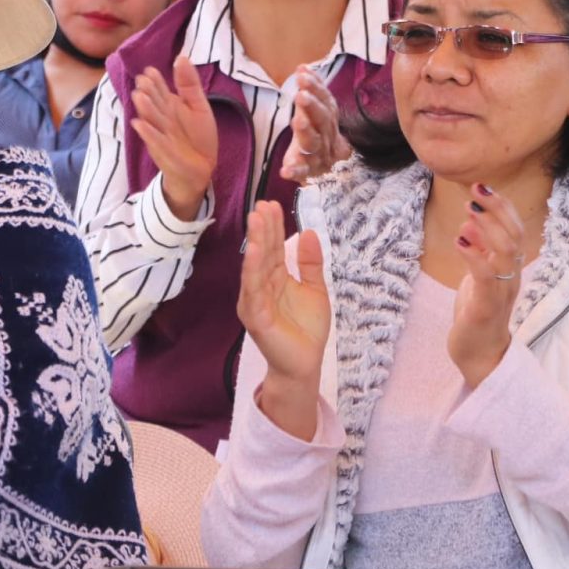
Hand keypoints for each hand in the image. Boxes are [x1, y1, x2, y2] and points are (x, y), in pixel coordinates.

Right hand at [131, 56, 217, 220]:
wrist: (202, 168)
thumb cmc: (198, 136)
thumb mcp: (198, 106)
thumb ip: (189, 84)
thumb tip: (181, 57)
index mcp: (170, 106)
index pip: (160, 91)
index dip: (156, 81)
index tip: (150, 71)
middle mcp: (162, 119)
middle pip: (154, 104)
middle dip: (148, 93)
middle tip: (141, 81)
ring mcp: (161, 135)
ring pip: (152, 121)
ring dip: (145, 110)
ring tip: (139, 97)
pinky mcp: (164, 152)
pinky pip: (155, 141)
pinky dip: (148, 133)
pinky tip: (139, 124)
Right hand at [236, 201, 328, 439]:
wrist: (305, 364)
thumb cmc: (306, 329)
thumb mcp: (315, 289)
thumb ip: (311, 263)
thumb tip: (309, 232)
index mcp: (275, 279)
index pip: (273, 248)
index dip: (274, 226)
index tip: (273, 204)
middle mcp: (261, 287)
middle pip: (262, 252)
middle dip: (263, 228)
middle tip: (262, 204)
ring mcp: (256, 301)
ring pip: (254, 267)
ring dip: (256, 242)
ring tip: (256, 219)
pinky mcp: (256, 317)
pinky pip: (254, 290)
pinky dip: (253, 269)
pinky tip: (255, 250)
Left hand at [280, 67, 352, 182]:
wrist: (331, 169)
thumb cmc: (319, 135)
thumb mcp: (316, 112)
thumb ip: (311, 91)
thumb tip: (303, 67)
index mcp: (328, 119)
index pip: (326, 101)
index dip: (316, 88)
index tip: (302, 75)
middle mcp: (327, 136)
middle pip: (322, 120)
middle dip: (312, 106)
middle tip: (301, 95)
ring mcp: (319, 155)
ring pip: (314, 143)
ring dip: (307, 132)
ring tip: (298, 121)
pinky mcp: (309, 172)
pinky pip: (303, 172)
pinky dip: (295, 171)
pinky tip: (285, 171)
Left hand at [447, 183, 521, 388]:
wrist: (478, 354)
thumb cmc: (477, 313)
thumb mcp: (477, 275)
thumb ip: (478, 250)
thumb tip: (470, 222)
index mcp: (511, 268)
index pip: (515, 229)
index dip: (502, 206)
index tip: (482, 186)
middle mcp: (512, 277)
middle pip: (515, 235)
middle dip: (497, 208)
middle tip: (475, 190)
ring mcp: (502, 292)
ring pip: (506, 252)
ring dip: (488, 227)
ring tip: (468, 210)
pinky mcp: (485, 307)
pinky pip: (486, 277)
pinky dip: (474, 255)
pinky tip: (459, 241)